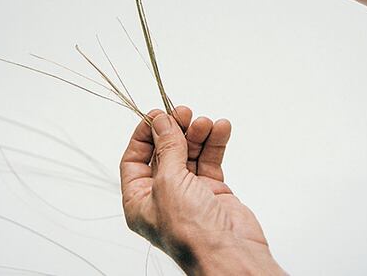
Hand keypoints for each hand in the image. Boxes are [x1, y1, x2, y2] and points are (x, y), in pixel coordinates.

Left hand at [120, 106, 284, 275]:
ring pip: (190, 153)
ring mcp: (189, 193)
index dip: (145, 134)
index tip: (157, 113)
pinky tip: (221, 128)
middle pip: (165, 152)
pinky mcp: (212, 191)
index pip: (134, 159)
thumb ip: (167, 148)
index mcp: (140, 200)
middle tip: (184, 113)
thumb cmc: (192, 232)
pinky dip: (216, 143)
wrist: (231, 254)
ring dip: (197, 134)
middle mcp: (163, 196)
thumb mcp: (169, 182)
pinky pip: (211, 160)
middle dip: (175, 130)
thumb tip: (161, 122)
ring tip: (206, 123)